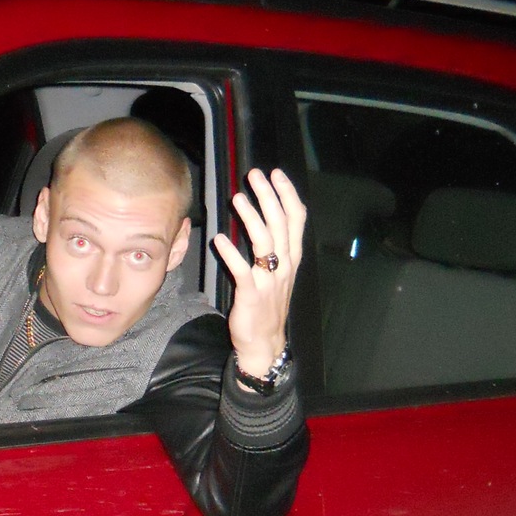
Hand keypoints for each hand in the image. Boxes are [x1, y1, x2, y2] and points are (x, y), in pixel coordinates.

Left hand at [210, 167, 306, 380]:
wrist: (265, 342)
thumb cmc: (267, 305)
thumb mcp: (277, 272)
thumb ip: (272, 246)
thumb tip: (262, 216)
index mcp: (291, 258)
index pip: (296, 219)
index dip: (287, 194)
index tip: (276, 173)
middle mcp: (284, 266)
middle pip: (280, 224)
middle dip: (268, 196)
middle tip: (254, 175)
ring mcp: (269, 280)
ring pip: (265, 243)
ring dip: (251, 218)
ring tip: (237, 198)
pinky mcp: (252, 295)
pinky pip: (243, 271)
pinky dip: (232, 255)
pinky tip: (220, 239)